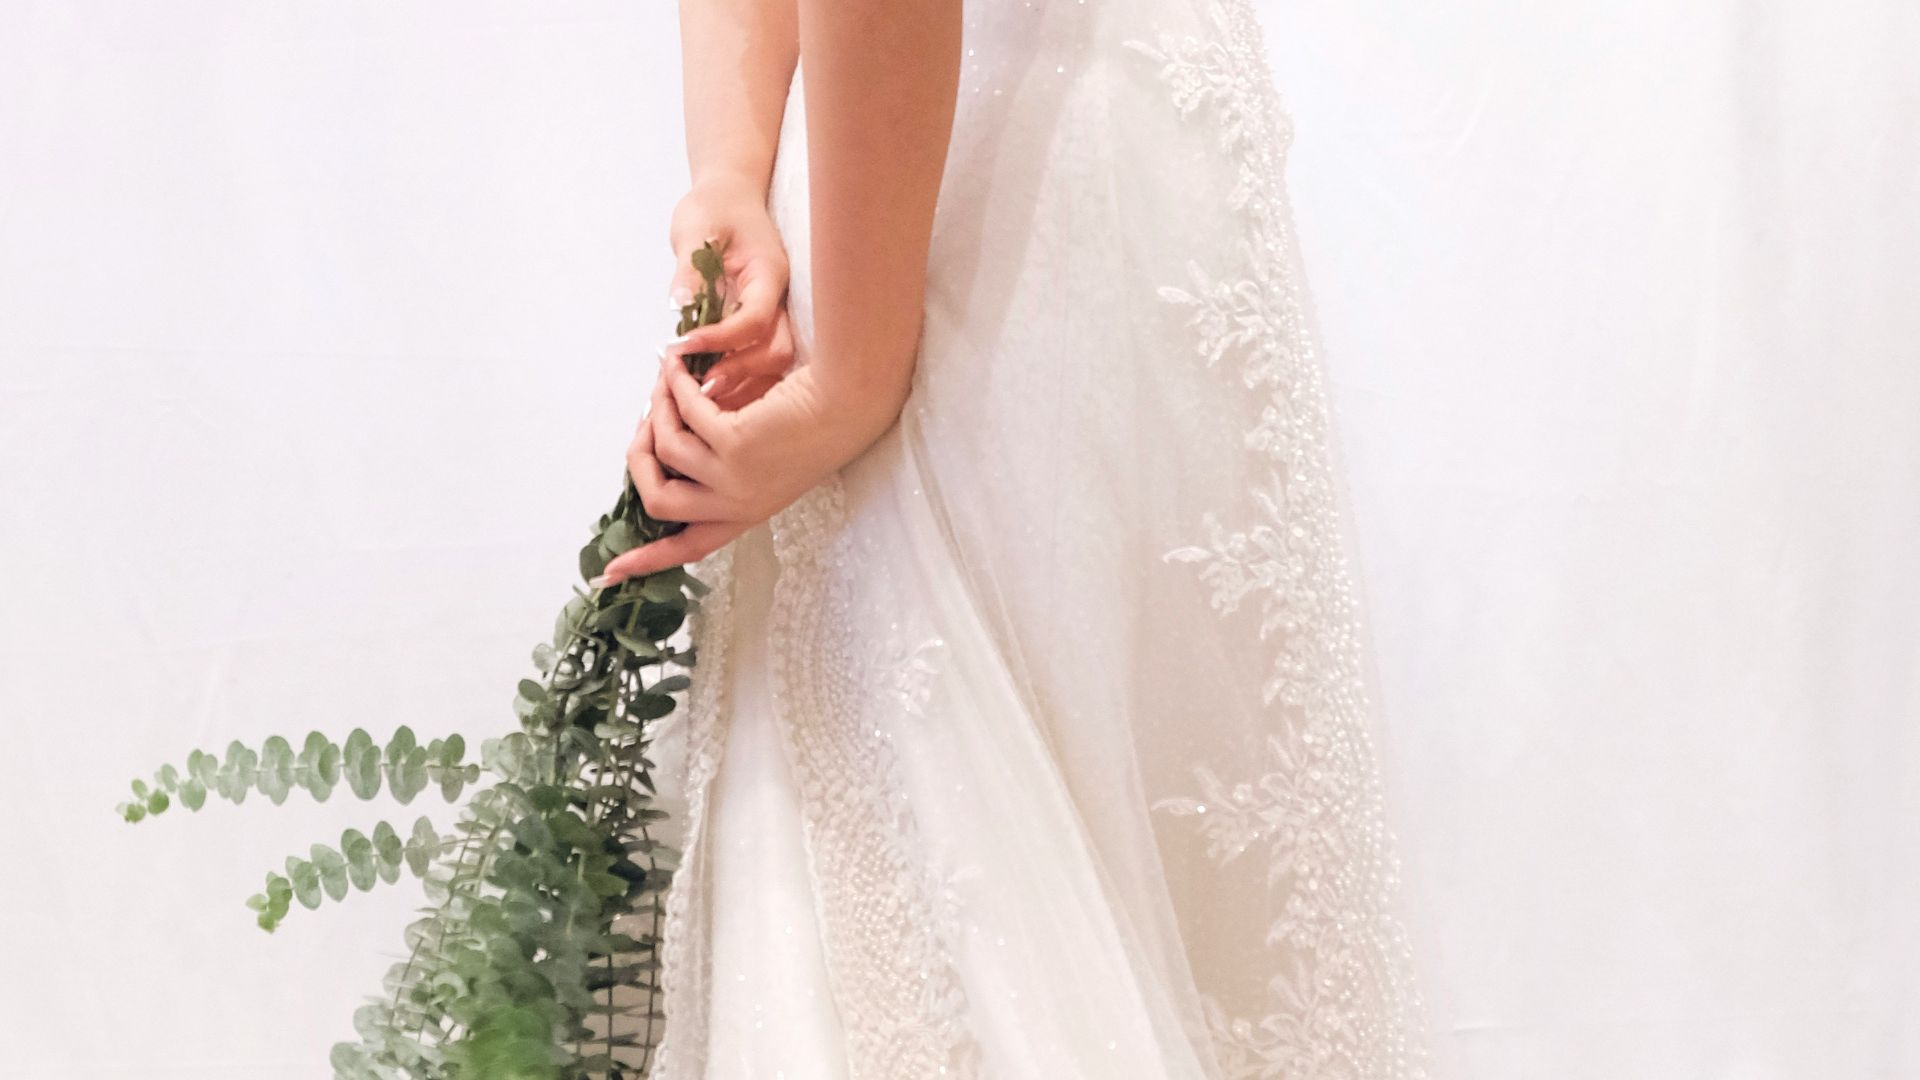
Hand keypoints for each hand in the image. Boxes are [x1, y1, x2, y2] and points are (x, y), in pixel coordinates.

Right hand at [594, 351, 909, 583]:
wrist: (848, 401)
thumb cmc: (812, 422)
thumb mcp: (765, 460)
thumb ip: (719, 468)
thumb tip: (662, 448)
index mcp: (744, 514)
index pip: (688, 548)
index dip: (647, 558)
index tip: (610, 574)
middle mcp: (737, 505)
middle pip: (658, 503)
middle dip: (638, 460)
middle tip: (643, 423)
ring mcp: (735, 478)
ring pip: (665, 450)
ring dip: (657, 410)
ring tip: (665, 383)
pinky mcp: (735, 444)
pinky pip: (684, 415)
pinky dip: (674, 388)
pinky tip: (676, 367)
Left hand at [667, 178, 795, 409]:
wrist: (729, 195)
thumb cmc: (714, 206)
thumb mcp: (695, 227)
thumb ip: (690, 269)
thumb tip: (680, 306)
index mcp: (769, 274)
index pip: (755, 319)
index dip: (721, 338)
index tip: (684, 346)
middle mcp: (778, 299)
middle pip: (776, 351)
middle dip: (739, 371)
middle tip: (697, 385)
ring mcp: (773, 314)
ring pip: (772, 364)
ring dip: (739, 382)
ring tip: (699, 395)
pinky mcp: (760, 325)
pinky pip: (757, 362)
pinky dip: (736, 379)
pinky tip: (706, 386)